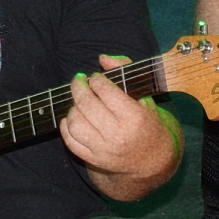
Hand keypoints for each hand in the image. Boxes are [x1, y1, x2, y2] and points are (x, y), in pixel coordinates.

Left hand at [60, 55, 179, 194]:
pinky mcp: (94, 160)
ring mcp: (104, 150)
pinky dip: (66, 126)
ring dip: (73, 107)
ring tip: (79, 101)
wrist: (152, 159)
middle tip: (80, 81)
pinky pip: (70, 141)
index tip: (96, 77)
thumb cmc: (147, 122)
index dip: (96, 80)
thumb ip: (125, 70)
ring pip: (76, 122)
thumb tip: (102, 58)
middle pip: (87, 105)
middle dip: (79, 87)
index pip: (105, 91)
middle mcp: (119, 135)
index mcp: (135, 117)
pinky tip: (73, 117)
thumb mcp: (144, 96)